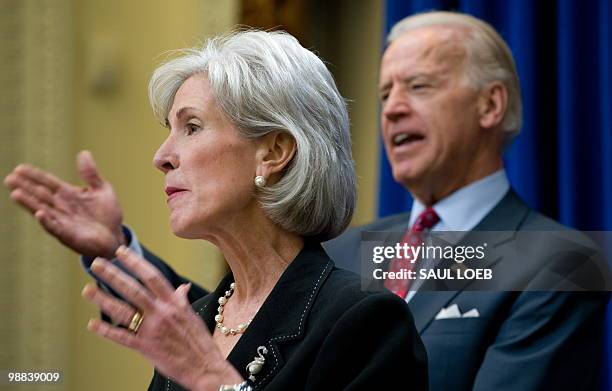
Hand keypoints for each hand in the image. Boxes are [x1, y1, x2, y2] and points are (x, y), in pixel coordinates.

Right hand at [3, 150, 124, 257]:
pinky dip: (47, 221)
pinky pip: (55, 227)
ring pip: (42, 210)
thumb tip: (83, 152)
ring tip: (16, 193)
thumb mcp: (102, 190)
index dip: (35, 175)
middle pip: (40, 194)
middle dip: (25, 187)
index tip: (19, 168)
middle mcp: (61, 207)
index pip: (48, 182)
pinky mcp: (68, 235)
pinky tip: (39, 214)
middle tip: (9, 178)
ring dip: (29, 203)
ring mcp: (63, 221)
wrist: (115, 237)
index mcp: (69, 194)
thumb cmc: (107, 214)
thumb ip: (91, 174)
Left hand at [83, 246, 242, 389]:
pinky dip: (106, 331)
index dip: (135, 262)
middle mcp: (162, 313)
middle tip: (96, 263)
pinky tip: (92, 324)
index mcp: (174, 303)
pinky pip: (122, 337)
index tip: (121, 251)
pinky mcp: (145, 348)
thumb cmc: (199, 341)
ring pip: (124, 311)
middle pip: (133, 289)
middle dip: (113, 275)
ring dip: (103, 300)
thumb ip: (181, 300)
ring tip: (87, 289)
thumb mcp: (192, 315)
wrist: (205, 367)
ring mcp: (152, 330)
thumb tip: (182, 287)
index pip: (151, 276)